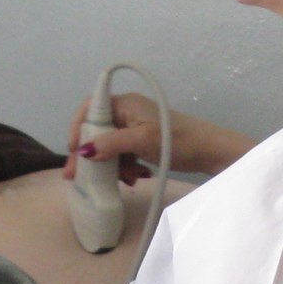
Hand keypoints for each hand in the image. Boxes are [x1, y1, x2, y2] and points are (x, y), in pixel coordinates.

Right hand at [63, 91, 249, 181]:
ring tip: (126, 179)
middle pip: (97, 132)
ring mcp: (135, 128)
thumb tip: (83, 150)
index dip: (77, 128)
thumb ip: (111, 144)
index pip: (90, 109)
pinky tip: (137, 177)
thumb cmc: (178, 140)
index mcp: (125, 104)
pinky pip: (124, 154)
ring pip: (110, 147)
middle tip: (79, 178)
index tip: (73, 150)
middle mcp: (127, 112)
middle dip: (92, 156)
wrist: (209, 151)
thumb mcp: (141, 141)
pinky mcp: (143, 142)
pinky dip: (126, 168)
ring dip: (113, 166)